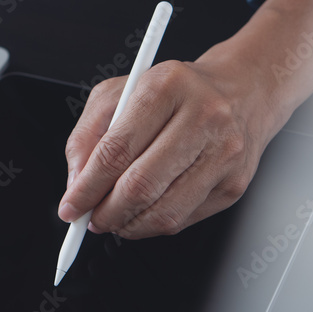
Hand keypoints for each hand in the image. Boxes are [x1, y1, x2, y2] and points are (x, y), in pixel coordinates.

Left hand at [57, 0, 312, 239]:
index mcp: (166, 87)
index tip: (70, 206)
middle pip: (140, 185)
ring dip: (128, 224)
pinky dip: (154, 224)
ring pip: (164, 211)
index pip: (116, 150)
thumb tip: (76, 182)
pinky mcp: (234, 184)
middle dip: (105, 211)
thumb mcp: (119, 93)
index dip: (87, 186)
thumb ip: (88, 134)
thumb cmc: (175, 92)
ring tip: (113, 218)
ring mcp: (223, 153)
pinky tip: (141, 213)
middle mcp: (202, 117)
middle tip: (90, 217)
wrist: (242, 91)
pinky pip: (184, 219)